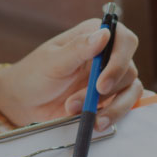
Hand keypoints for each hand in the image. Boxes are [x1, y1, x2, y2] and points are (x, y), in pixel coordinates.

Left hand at [0, 18, 146, 128]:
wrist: (26, 101)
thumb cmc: (35, 74)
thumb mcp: (53, 61)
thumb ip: (78, 48)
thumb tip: (104, 34)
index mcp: (94, 35)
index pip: (124, 40)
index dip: (119, 60)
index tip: (101, 83)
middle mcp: (108, 55)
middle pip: (128, 69)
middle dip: (104, 91)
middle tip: (76, 103)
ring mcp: (111, 77)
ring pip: (130, 90)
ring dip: (109, 107)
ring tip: (82, 116)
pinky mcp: (111, 98)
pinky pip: (125, 105)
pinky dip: (114, 115)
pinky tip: (97, 122)